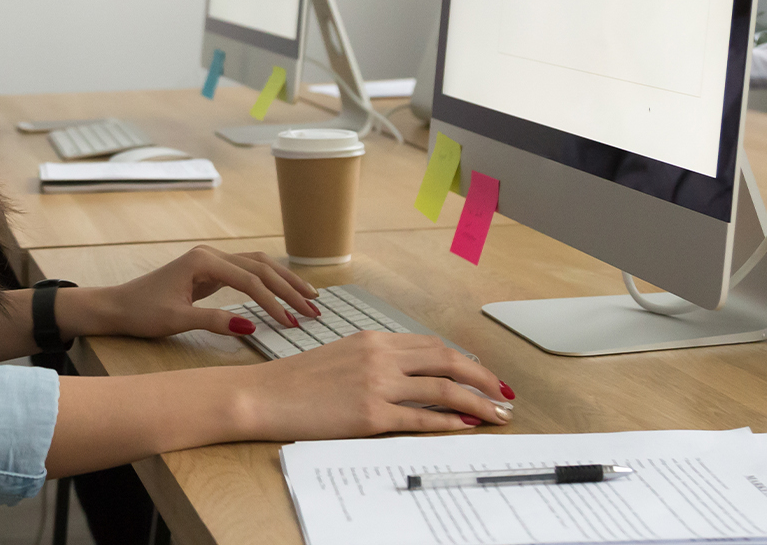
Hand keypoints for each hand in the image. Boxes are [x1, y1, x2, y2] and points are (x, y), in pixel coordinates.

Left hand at [65, 245, 322, 339]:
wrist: (116, 306)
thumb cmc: (141, 312)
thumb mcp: (176, 320)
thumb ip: (214, 321)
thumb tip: (251, 325)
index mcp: (203, 262)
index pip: (250, 281)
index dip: (273, 302)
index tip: (291, 323)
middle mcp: (210, 255)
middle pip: (261, 267)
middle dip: (289, 289)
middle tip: (314, 311)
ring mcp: (211, 261)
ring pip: (257, 266)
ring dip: (284, 281)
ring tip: (310, 298)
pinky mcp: (210, 271)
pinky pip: (247, 272)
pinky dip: (268, 282)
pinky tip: (284, 292)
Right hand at [236, 332, 515, 439]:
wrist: (263, 395)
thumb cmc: (295, 380)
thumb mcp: (341, 355)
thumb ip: (376, 359)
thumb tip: (410, 376)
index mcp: (374, 339)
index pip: (432, 345)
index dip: (464, 360)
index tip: (482, 374)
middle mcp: (380, 355)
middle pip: (447, 361)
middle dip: (483, 379)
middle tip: (504, 394)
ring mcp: (377, 384)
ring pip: (443, 389)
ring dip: (477, 403)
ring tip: (497, 415)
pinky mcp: (370, 415)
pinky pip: (421, 418)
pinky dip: (448, 422)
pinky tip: (464, 427)